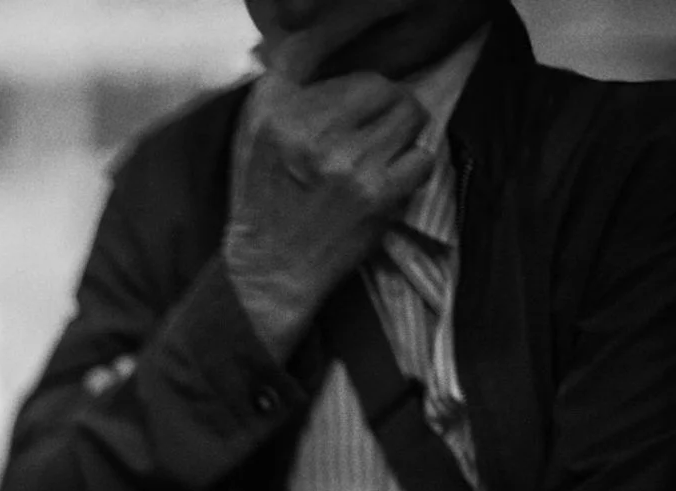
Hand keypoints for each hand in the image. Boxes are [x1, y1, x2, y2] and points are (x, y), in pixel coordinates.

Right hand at [225, 8, 433, 359]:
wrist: (268, 270)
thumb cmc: (262, 199)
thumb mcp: (253, 133)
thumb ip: (283, 84)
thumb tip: (315, 36)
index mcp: (277, 111)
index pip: (334, 60)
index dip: (356, 74)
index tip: (359, 89)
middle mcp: (310, 130)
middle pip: (384, 87)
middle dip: (386, 107)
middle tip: (371, 135)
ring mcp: (346, 162)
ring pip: (409, 116)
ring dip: (402, 136)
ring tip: (378, 159)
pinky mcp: (375, 194)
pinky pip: (421, 158)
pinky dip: (412, 171)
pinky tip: (387, 184)